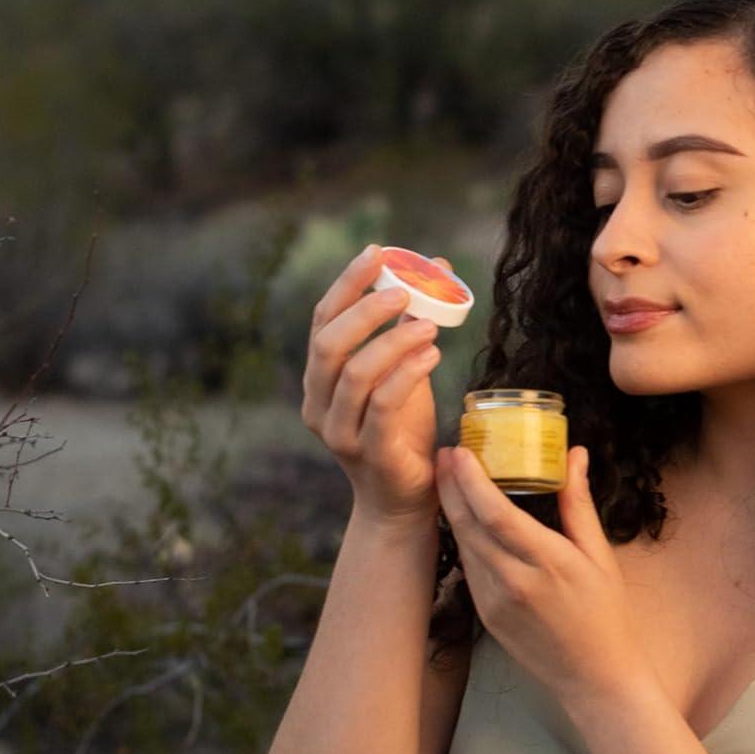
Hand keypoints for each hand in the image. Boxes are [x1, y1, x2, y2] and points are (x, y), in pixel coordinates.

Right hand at [302, 244, 451, 528]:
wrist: (405, 500)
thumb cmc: (403, 433)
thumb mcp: (405, 374)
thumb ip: (410, 327)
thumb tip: (436, 267)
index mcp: (319, 379)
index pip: (322, 321)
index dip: (346, 284)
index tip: (376, 253)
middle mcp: (318, 403)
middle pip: (328, 343)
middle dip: (365, 309)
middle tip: (404, 289)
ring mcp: (338, 432)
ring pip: (355, 374)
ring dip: (392, 341)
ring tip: (429, 324)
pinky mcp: (368, 454)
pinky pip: (383, 406)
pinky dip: (407, 375)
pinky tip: (432, 356)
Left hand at [435, 443, 655, 708]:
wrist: (595, 676)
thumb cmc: (606, 615)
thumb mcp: (599, 556)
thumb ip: (579, 503)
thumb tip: (574, 455)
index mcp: (548, 562)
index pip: (495, 512)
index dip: (471, 479)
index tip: (461, 451)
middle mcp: (515, 581)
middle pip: (468, 525)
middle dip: (451, 485)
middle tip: (446, 452)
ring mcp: (495, 602)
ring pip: (464, 546)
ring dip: (452, 509)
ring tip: (449, 477)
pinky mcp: (486, 615)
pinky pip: (470, 568)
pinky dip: (464, 539)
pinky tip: (463, 518)